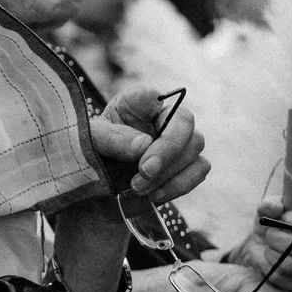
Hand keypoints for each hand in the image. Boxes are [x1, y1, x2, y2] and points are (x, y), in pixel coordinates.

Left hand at [90, 85, 208, 208]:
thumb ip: (112, 138)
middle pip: (184, 125)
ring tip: (139, 188)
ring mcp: (180, 140)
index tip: (136, 133)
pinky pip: (199, 171)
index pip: (153, 96)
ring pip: (194, 150)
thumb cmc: (95, 150)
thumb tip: (144, 145)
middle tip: (142, 173)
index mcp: (138, 102)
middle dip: (165, 153)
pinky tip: (155, 195)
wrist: (101, 176)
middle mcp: (165, 116)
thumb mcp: (92, 140)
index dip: (150, 110)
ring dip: (169, 174)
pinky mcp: (187, 163)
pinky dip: (179, 185)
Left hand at [229, 199, 291, 291]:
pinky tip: (272, 260)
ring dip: (272, 253)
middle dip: (276, 238)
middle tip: (269, 234)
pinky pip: (284, 278)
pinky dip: (270, 268)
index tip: (282, 218)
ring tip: (270, 247)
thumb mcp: (270, 209)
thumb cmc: (274, 222)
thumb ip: (271, 205)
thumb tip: (273, 208)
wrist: (265, 245)